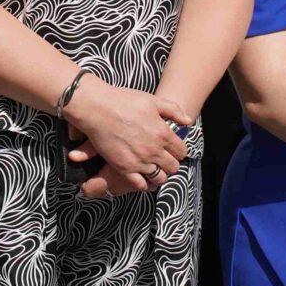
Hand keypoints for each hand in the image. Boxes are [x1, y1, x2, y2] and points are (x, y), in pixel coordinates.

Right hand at [62, 79, 187, 194]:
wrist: (97, 108)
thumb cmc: (124, 101)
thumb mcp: (153, 101)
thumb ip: (173, 111)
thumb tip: (188, 121)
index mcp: (163, 134)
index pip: (182, 151)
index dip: (179, 151)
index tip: (173, 149)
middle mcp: (154, 150)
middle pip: (173, 167)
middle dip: (171, 163)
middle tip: (164, 159)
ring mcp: (140, 161)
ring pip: (160, 178)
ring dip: (159, 174)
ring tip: (153, 168)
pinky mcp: (124, 168)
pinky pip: (141, 185)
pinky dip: (144, 183)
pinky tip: (141, 176)